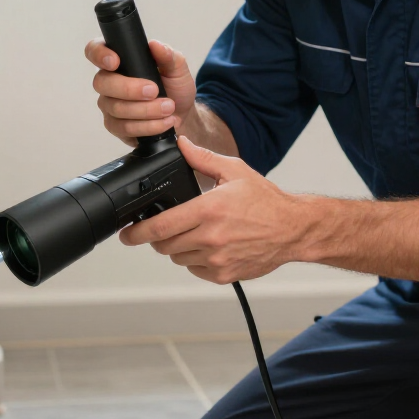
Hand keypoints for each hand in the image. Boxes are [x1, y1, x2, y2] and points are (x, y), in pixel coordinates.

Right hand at [86, 38, 196, 145]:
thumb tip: (155, 45)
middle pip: (102, 83)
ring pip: (116, 108)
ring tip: (168, 108)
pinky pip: (124, 128)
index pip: (95, 50)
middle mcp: (109, 82)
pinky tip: (164, 122)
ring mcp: (109, 105)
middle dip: (129, 88)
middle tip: (154, 91)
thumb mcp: (177, 68)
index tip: (115, 62)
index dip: (99, 54)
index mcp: (120, 60)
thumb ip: (168, 55)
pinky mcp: (116, 127)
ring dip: (145, 110)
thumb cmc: (175, 88)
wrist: (182, 115)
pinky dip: (148, 126)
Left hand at [118, 136, 307, 283]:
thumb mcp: (234, 171)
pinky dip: (195, 259)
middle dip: (157, 237)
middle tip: (165, 227)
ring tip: (195, 232)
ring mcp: (217, 260)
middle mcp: (210, 237)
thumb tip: (181, 144)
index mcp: (208, 210)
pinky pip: (195, 269)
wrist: (293, 229)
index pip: (160, 226)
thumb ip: (202, 158)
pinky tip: (210, 245)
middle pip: (164, 246)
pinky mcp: (224, 275)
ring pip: (179, 258)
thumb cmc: (266, 200)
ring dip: (178, 247)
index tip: (126, 234)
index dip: (137, 232)